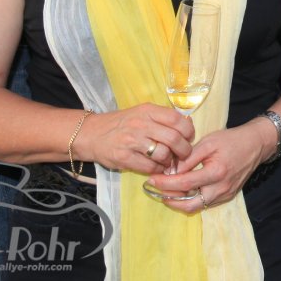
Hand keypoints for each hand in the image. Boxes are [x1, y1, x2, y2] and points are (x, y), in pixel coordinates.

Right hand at [80, 103, 194, 174]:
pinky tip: (156, 167)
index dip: (188, 130)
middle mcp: (140, 124)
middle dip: (184, 149)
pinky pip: (149, 167)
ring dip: (170, 161)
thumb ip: (162, 118)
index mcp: (147, 111)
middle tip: (184, 154)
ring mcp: (131, 141)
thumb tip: (187, 126)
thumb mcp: (141, 113)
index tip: (189, 137)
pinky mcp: (124, 157)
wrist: (91, 134)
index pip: (176, 119)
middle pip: (173, 138)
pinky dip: (157, 169)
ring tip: (168, 161)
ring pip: (163, 154)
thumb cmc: (121, 123)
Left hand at [149, 117, 280, 213]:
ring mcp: (224, 195)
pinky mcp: (227, 197)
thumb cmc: (231, 140)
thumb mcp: (209, 142)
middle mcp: (221, 188)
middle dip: (169, 198)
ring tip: (165, 192)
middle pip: (189, 204)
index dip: (166, 183)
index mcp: (216, 172)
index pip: (185, 183)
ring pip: (196, 207)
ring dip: (178, 202)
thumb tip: (171, 170)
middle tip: (155, 190)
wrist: (255, 145)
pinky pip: (204, 204)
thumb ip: (189, 157)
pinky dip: (190, 200)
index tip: (152, 179)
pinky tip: (181, 191)